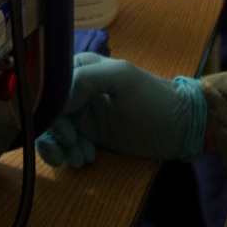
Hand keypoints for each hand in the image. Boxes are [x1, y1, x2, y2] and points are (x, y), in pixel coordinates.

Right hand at [35, 52, 204, 168]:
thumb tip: (54, 101)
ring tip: (80, 158)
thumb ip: (84, 80)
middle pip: (46, 112)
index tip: (67, 129)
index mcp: (81, 68)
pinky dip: (68, 153)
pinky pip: (65, 143)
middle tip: (74, 145)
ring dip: (60, 147)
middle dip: (55, 134)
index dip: (50, 111)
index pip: (49, 88)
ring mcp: (81, 113)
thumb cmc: (153, 99)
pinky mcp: (89, 133)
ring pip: (52, 131)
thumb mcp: (121, 78)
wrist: (180, 128)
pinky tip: (86, 157)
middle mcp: (76, 89)